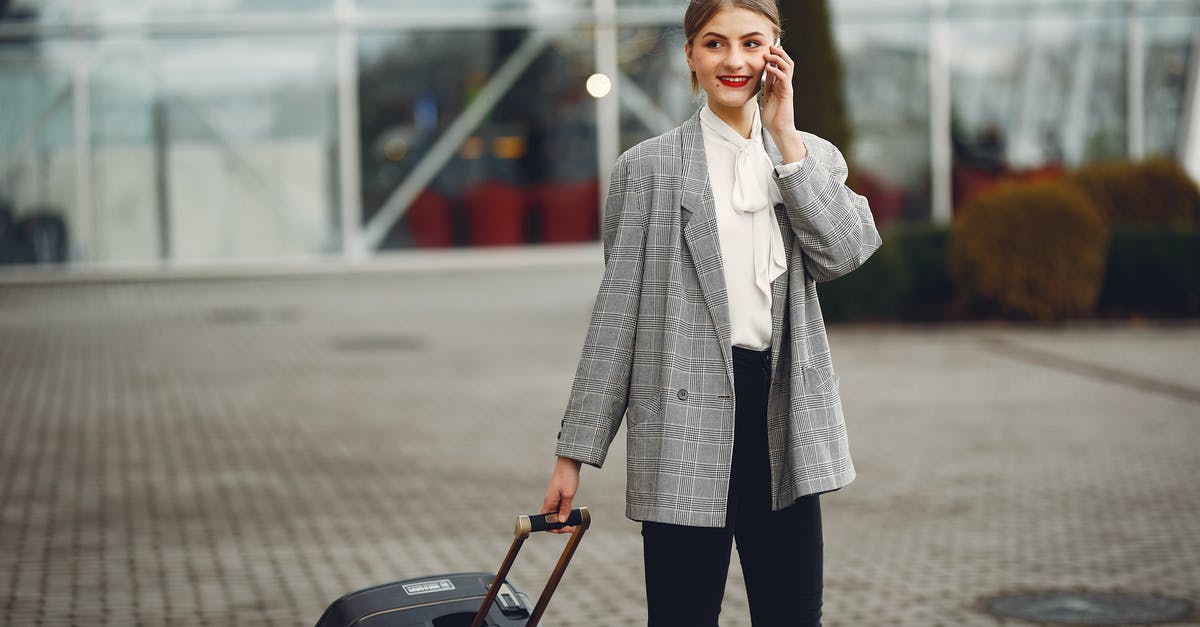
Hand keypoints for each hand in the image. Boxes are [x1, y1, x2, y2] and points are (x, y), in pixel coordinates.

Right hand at [541, 456, 581, 533]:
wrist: (569, 462)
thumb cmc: (567, 476)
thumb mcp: (568, 494)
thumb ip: (565, 508)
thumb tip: (561, 521)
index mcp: (549, 502)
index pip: (545, 521)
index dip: (553, 528)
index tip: (565, 529)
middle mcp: (549, 501)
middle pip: (549, 520)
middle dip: (559, 526)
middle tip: (571, 527)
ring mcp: (553, 498)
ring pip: (554, 514)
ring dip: (562, 520)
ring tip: (573, 522)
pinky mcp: (558, 495)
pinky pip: (558, 508)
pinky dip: (564, 513)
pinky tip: (571, 513)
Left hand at [760, 43, 806, 162]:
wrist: (778, 130)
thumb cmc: (771, 117)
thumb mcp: (765, 98)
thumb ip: (765, 87)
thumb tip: (761, 76)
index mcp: (778, 84)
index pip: (779, 65)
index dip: (775, 55)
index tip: (767, 47)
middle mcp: (784, 84)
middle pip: (786, 62)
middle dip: (779, 52)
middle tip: (770, 45)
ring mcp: (787, 87)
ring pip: (788, 66)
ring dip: (779, 58)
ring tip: (769, 53)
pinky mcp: (787, 93)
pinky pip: (784, 77)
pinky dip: (777, 70)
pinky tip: (768, 67)